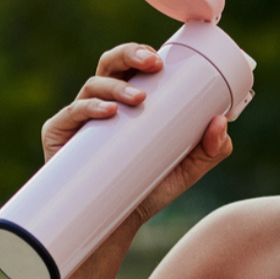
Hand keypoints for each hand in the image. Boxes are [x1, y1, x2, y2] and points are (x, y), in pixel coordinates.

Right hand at [39, 42, 233, 223]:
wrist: (114, 225)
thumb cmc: (147, 189)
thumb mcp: (186, 170)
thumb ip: (210, 149)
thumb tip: (221, 121)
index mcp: (126, 101)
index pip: (130, 65)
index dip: (141, 53)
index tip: (161, 58)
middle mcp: (100, 103)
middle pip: (109, 64)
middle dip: (129, 55)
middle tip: (152, 63)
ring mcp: (77, 119)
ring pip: (93, 86)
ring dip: (117, 87)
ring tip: (139, 99)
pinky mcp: (58, 135)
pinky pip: (70, 114)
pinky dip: (89, 108)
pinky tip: (108, 112)